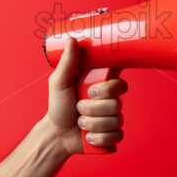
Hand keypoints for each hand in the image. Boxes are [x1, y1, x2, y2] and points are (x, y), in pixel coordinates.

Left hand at [46, 37, 127, 153]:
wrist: (56, 133)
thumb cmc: (58, 105)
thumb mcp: (60, 82)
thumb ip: (67, 62)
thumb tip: (71, 39)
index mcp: (101, 84)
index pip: (119, 79)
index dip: (113, 84)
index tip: (100, 84)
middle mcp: (111, 99)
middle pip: (117, 101)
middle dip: (94, 106)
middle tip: (79, 105)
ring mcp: (114, 117)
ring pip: (115, 119)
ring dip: (92, 123)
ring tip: (79, 121)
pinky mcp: (114, 134)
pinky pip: (116, 135)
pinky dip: (98, 137)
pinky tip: (88, 135)